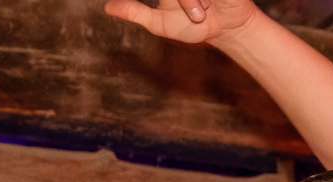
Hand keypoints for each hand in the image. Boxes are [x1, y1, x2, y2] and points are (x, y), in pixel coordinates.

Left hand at [103, 0, 260, 45]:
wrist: (225, 29)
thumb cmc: (192, 27)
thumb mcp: (159, 23)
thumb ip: (135, 12)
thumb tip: (107, 7)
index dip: (169, 0)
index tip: (170, 6)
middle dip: (185, 2)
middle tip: (198, 14)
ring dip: (193, 2)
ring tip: (204, 12)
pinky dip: (205, 0)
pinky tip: (214, 2)